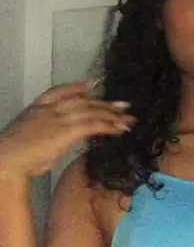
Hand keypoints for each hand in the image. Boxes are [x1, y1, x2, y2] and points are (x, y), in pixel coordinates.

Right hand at [0, 81, 135, 180]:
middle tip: (123, 105)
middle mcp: (48, 110)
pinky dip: (108, 126)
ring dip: (112, 115)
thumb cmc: (11, 158)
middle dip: (104, 103)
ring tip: (128, 119)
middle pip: (82, 101)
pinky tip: (119, 128)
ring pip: (91, 112)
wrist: (6, 160)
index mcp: (35, 109)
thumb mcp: (26, 141)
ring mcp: (58, 119)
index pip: (58, 91)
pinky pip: (93, 125)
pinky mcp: (66, 131)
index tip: (91, 85)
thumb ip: (41, 138)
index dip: (76, 88)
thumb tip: (51, 145)